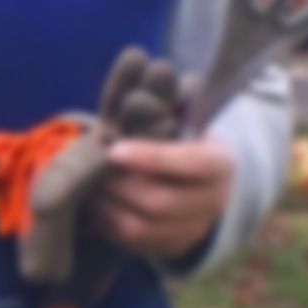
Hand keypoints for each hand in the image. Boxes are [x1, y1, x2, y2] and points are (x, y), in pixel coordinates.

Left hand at [17, 45, 191, 282]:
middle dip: (117, 186)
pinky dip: (108, 226)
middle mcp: (213, 201)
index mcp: (219, 163)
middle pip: (159, 202)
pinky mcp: (173, 247)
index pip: (188, 163)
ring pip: (143, 228)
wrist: (205, 181)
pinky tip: (94, 206)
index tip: (113, 150)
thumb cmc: (182, 137)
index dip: (150, 158)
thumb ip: (163, 98)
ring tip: (88, 187)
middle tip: (90, 170)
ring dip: (107, 208)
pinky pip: (134, 245)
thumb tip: (135, 60)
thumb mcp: (182, 116)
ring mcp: (195, 229)